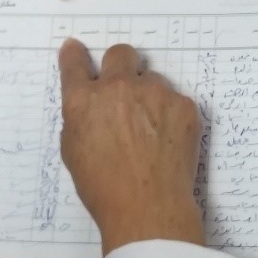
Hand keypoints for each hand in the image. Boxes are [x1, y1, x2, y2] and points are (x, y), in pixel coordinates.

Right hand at [57, 39, 203, 254]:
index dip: (75, 55)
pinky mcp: (184, 105)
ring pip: (152, 79)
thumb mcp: (73, 152)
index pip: (74, 63)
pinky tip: (167, 142)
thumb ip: (79, 118)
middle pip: (121, 53)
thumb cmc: (104, 188)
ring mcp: (155, 93)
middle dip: (120, 65)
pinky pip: (175, 100)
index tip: (76, 50)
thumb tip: (88, 103)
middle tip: (124, 88)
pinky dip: (170, 116)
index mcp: (83, 100)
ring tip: (149, 132)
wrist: (147, 207)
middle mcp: (118, 87)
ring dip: (149, 96)